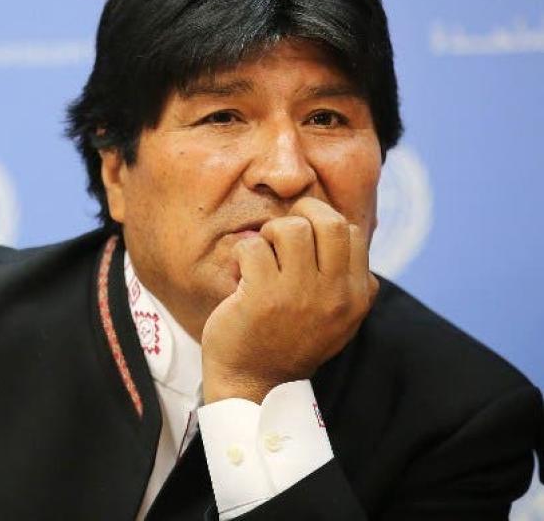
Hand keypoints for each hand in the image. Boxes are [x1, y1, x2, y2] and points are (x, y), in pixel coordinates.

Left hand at [200, 197, 378, 403]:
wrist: (253, 384)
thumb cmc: (288, 342)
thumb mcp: (337, 319)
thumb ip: (346, 282)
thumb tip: (348, 233)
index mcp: (356, 297)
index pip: (354, 233)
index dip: (325, 223)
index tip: (304, 236)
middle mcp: (334, 295)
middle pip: (330, 222)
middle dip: (302, 213)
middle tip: (281, 232)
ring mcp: (299, 295)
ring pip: (291, 228)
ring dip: (270, 233)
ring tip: (262, 254)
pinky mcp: (263, 296)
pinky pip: (253, 246)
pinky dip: (242, 253)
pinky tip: (240, 273)